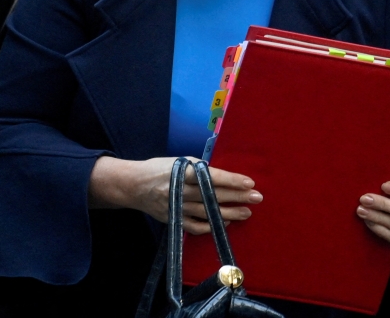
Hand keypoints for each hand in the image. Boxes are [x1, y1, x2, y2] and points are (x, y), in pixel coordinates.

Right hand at [88, 156, 262, 234]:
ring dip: (229, 213)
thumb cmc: (160, 169)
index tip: (249, 182)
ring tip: (246, 213)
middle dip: (237, 197)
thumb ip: (199, 169)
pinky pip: (195, 226)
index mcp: (182, 172)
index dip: (232, 180)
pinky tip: (224, 223)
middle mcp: (180, 190)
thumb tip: (224, 177)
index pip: (212, 177)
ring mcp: (176, 207)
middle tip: (256, 198)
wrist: (133, 185)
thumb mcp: (179, 161)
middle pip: (213, 196)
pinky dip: (211, 226)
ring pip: (207, 213)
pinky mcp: (173, 220)